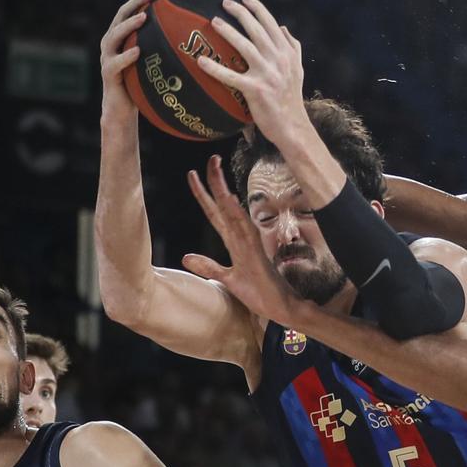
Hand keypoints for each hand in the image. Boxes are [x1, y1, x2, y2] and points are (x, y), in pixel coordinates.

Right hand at [99, 0, 160, 124]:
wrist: (122, 111)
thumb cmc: (142, 87)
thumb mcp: (154, 65)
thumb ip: (163, 50)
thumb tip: (193, 42)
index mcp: (122, 37)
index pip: (131, 10)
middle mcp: (111, 43)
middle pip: (121, 15)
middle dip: (137, 2)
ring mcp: (107, 58)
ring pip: (114, 35)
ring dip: (129, 25)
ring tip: (144, 17)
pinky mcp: (108, 75)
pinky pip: (115, 63)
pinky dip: (126, 57)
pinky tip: (137, 51)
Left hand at [181, 155, 301, 325]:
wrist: (280, 307)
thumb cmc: (258, 293)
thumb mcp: (227, 279)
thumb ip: (208, 267)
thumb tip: (186, 257)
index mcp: (233, 241)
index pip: (215, 212)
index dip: (204, 194)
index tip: (192, 175)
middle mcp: (241, 237)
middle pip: (223, 205)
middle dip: (215, 182)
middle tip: (209, 159)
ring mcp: (249, 244)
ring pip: (233, 212)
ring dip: (223, 191)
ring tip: (215, 169)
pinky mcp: (256, 254)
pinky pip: (244, 230)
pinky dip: (236, 214)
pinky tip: (228, 199)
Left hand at [196, 0, 307, 147]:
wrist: (292, 126)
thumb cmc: (292, 99)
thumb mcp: (298, 70)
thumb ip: (293, 47)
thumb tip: (284, 28)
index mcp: (287, 53)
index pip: (271, 24)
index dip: (257, 8)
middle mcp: (278, 60)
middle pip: (257, 29)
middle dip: (240, 13)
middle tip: (224, 4)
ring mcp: (266, 74)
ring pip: (245, 46)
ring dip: (228, 32)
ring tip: (215, 22)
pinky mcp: (254, 90)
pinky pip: (231, 76)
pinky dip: (215, 69)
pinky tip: (201, 61)